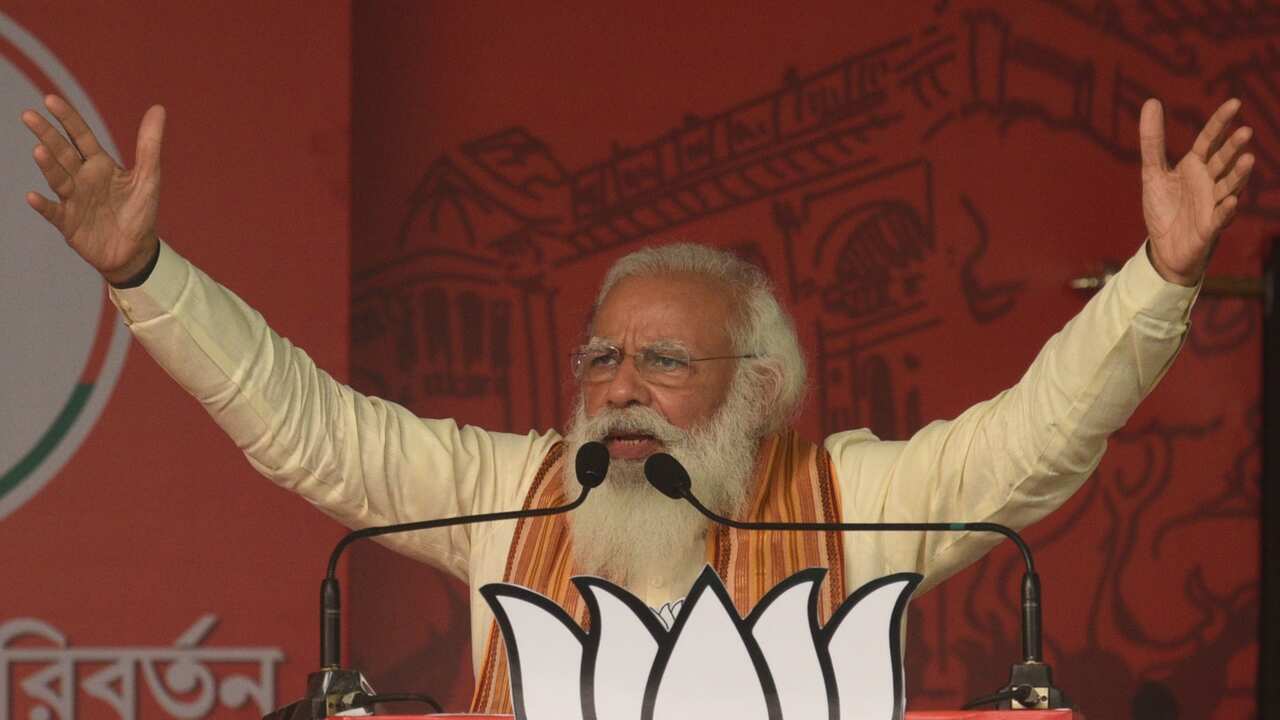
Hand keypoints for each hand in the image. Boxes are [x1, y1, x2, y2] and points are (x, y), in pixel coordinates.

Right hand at [22, 95, 165, 284]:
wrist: (136, 250)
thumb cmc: (139, 211)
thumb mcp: (149, 177)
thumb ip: (150, 144)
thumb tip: (158, 108)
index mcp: (100, 164)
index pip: (80, 136)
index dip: (67, 118)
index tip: (50, 99)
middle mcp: (82, 178)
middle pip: (62, 152)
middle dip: (47, 134)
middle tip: (28, 115)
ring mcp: (73, 200)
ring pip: (57, 178)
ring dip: (47, 165)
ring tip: (39, 150)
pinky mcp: (68, 223)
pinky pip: (54, 212)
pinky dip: (43, 205)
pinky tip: (33, 196)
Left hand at [1139, 97, 1253, 285]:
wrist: (1164, 248)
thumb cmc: (1164, 208)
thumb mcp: (1153, 173)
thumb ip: (1153, 141)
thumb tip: (1151, 101)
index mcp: (1195, 166)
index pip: (1210, 139)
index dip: (1221, 122)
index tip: (1235, 103)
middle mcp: (1209, 182)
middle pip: (1222, 161)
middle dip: (1233, 148)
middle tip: (1245, 131)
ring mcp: (1212, 204)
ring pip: (1228, 186)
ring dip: (1238, 175)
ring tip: (1248, 159)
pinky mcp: (1210, 227)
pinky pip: (1221, 217)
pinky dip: (1226, 210)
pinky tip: (1231, 201)